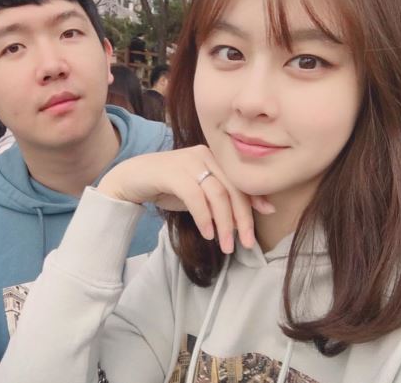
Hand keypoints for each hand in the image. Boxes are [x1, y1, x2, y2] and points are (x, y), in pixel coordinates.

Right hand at [97, 145, 275, 253]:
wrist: (132, 178)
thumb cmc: (168, 186)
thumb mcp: (199, 193)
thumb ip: (219, 200)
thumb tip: (248, 216)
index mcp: (213, 157)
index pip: (239, 179)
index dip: (254, 197)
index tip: (268, 213)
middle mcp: (204, 155)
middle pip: (232, 187)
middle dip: (242, 217)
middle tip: (247, 243)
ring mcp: (188, 162)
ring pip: (217, 194)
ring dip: (225, 223)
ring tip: (226, 245)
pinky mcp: (173, 172)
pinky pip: (196, 197)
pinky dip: (204, 218)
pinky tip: (207, 234)